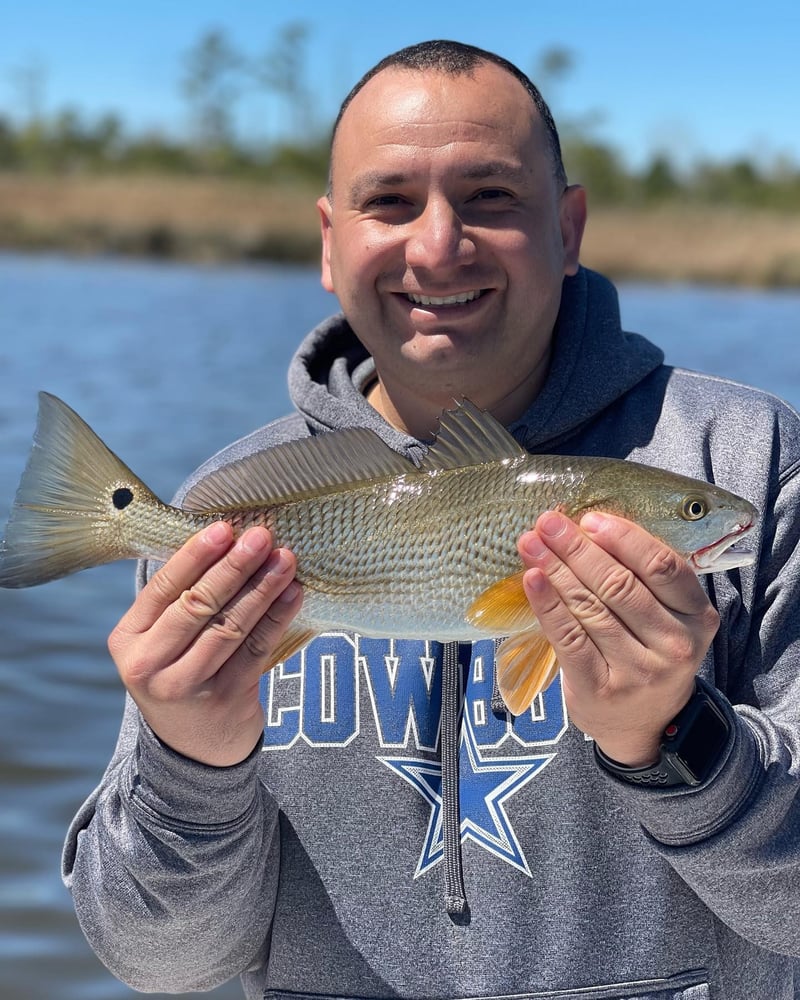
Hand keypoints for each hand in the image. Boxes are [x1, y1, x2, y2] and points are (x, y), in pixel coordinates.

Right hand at [108, 522, 302, 766]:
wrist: (192, 748)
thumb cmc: (179, 670)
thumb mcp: (160, 641)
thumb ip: (180, 600)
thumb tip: (227, 538)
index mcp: (128, 640)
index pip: (163, 589)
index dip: (195, 556)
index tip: (224, 528)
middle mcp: (150, 666)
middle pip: (197, 605)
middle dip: (233, 567)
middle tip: (261, 536)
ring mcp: (187, 686)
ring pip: (230, 626)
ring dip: (261, 588)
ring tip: (285, 559)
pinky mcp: (225, 700)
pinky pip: (256, 650)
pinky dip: (276, 617)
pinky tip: (292, 593)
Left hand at [518, 510, 719, 766]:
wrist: (645, 726)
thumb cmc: (649, 655)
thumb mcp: (666, 619)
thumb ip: (643, 579)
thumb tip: (588, 526)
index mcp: (697, 616)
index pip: (662, 566)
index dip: (624, 538)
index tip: (589, 519)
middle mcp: (674, 644)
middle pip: (620, 584)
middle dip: (578, 547)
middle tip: (548, 522)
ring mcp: (638, 670)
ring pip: (590, 607)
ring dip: (555, 569)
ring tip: (531, 544)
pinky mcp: (600, 688)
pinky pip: (568, 637)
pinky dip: (547, 604)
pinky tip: (532, 579)